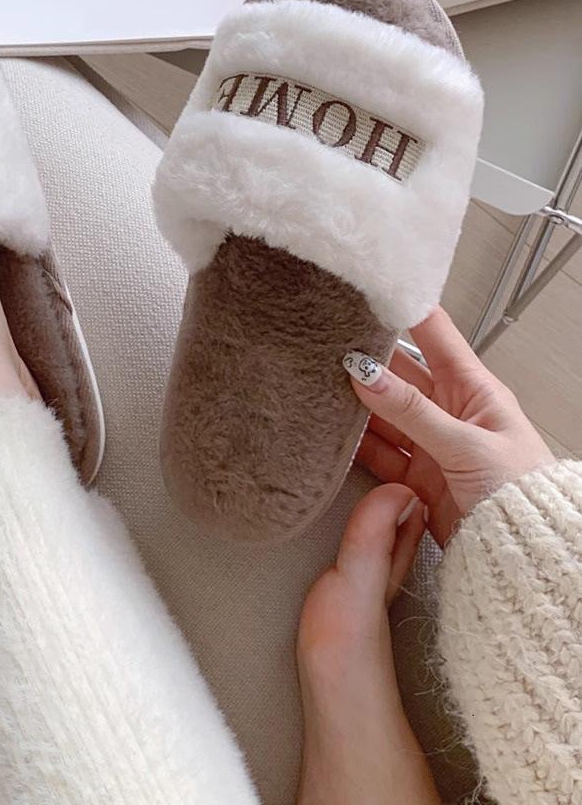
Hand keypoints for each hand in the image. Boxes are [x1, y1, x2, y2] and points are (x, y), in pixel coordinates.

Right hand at [343, 307, 554, 545]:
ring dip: (357, 403)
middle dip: (367, 358)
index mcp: (474, 389)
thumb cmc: (520, 494)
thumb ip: (413, 411)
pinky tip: (335, 431)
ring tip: (322, 385)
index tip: (370, 292)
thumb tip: (367, 374)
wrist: (522, 555)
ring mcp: (431, 444)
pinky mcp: (415, 477)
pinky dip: (356, 444)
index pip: (435, 334)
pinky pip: (378, 452)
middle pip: (400, 373)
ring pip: (384, 413)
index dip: (404, 309)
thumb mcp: (466, 445)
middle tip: (329, 344)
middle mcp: (450, 411)